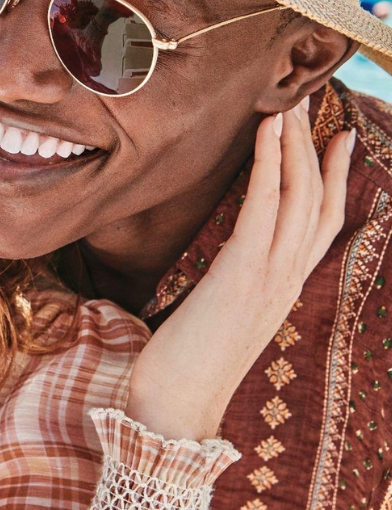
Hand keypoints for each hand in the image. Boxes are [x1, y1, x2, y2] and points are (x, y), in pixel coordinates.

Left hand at [127, 101, 352, 441]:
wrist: (174, 406)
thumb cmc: (187, 362)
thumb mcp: (222, 314)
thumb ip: (236, 282)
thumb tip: (229, 256)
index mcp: (284, 288)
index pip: (322, 224)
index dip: (334, 178)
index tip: (336, 139)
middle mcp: (287, 279)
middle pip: (318, 201)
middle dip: (315, 148)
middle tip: (309, 103)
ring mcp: (270, 276)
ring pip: (299, 197)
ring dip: (294, 145)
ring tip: (288, 104)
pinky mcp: (241, 273)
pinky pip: (264, 207)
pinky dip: (269, 165)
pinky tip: (265, 133)